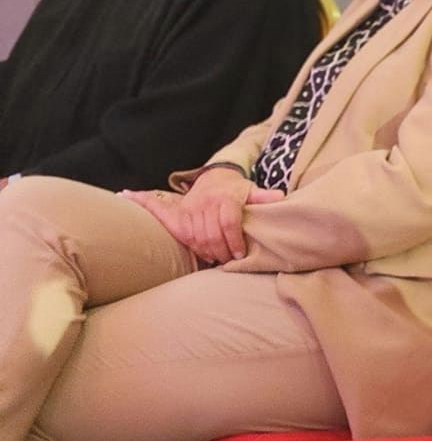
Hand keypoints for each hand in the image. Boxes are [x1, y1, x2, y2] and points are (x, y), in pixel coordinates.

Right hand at [121, 167, 280, 264]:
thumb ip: (263, 197)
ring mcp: (190, 208)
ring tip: (216, 259)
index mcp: (225, 198)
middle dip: (222, 252)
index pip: (228, 221)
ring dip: (205, 251)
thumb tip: (280, 198)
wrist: (217, 178)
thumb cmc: (237, 190)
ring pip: (195, 236)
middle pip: (212, 234)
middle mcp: (205, 203)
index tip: (239, 254)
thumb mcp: (252, 191)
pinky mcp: (178, 213)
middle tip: (230, 262)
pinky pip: (166, 216)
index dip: (234, 240)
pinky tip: (143, 211)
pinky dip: (168, 226)